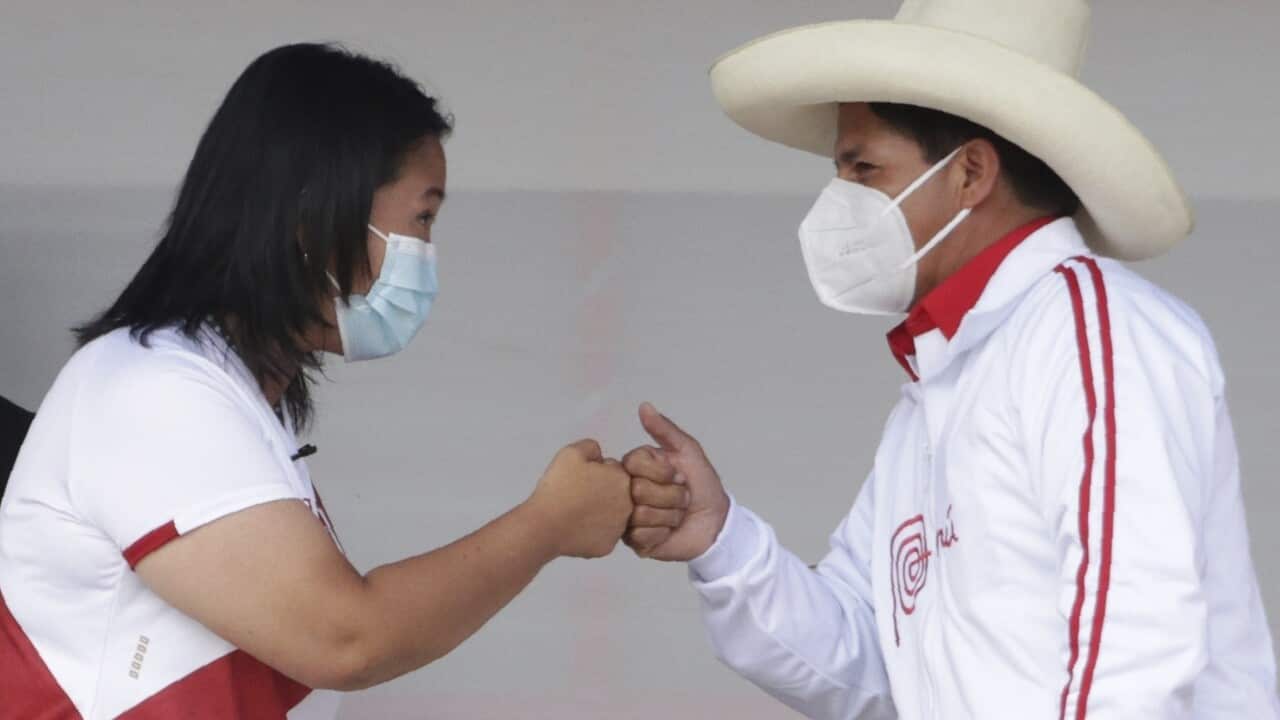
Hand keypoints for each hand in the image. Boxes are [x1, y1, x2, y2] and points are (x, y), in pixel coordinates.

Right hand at [525, 439, 632, 558]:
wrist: (545, 525)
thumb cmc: (558, 489)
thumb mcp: (571, 452)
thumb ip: (591, 447)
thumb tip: (599, 455)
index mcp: (622, 480)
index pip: (614, 470)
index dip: (595, 471)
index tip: (581, 478)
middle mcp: (628, 505)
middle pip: (616, 493)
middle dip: (601, 491)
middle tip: (578, 494)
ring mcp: (619, 528)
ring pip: (611, 515)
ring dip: (598, 511)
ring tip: (575, 510)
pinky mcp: (607, 546)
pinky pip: (602, 535)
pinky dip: (591, 531)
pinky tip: (576, 526)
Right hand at [622, 403, 729, 561]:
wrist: (717, 524)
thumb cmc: (703, 486)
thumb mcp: (688, 452)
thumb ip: (665, 430)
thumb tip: (644, 406)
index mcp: (636, 467)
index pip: (632, 463)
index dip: (660, 472)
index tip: (678, 475)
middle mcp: (627, 490)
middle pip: (637, 490)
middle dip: (669, 496)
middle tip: (681, 498)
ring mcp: (628, 516)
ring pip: (639, 514)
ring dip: (668, 516)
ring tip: (676, 515)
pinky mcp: (634, 540)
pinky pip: (640, 535)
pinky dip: (662, 533)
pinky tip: (669, 532)